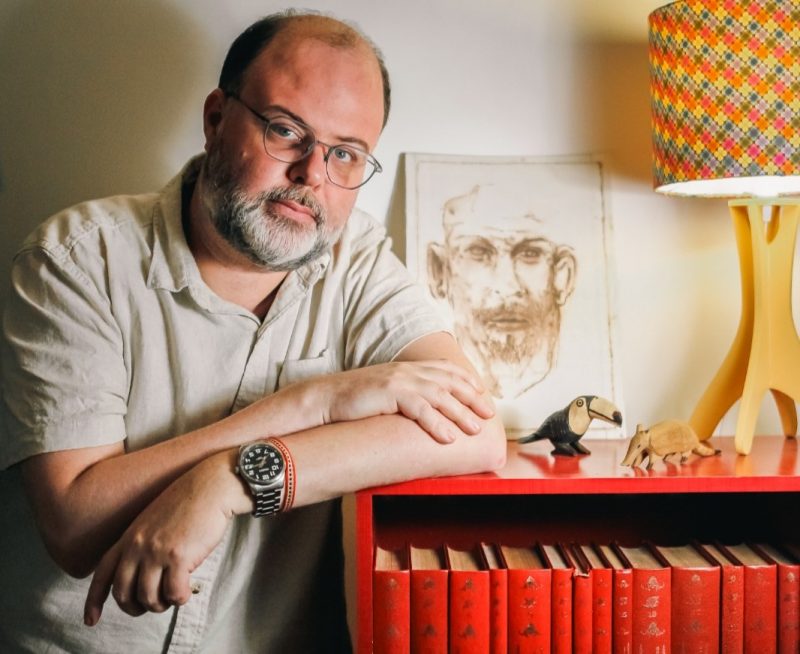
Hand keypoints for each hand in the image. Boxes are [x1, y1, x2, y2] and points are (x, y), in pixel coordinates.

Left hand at [83, 452, 245, 624]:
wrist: (213, 486)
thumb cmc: (190, 501)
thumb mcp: (155, 519)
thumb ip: (143, 544)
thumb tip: (145, 577)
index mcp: (130, 536)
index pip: (103, 573)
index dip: (93, 601)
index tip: (90, 621)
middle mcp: (138, 545)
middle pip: (123, 593)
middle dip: (135, 608)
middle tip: (153, 606)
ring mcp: (157, 551)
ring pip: (148, 598)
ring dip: (162, 604)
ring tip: (175, 595)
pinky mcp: (179, 556)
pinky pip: (173, 594)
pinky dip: (180, 598)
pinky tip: (189, 591)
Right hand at [305, 360, 494, 443]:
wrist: (325, 398)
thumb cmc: (354, 401)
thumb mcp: (385, 391)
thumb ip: (404, 394)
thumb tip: (421, 409)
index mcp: (406, 368)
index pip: (444, 370)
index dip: (465, 380)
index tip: (481, 393)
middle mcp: (406, 371)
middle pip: (448, 382)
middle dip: (472, 397)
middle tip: (489, 413)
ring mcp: (398, 380)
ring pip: (439, 396)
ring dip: (460, 413)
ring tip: (475, 429)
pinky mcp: (389, 393)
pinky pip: (420, 409)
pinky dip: (437, 424)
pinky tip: (449, 438)